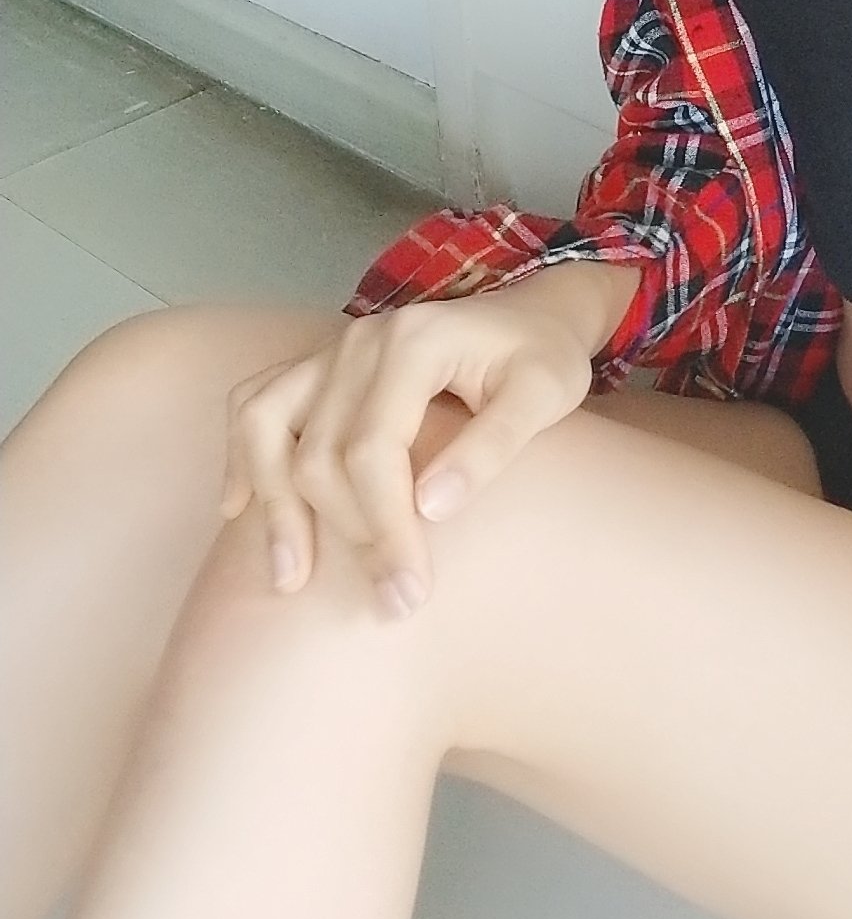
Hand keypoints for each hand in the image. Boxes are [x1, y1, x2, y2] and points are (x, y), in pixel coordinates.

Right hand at [217, 288, 597, 616]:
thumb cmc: (543, 359)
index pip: (374, 448)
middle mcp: (362, 340)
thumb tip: (433, 507)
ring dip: (272, 504)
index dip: (383, 528)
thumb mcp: (547, 394)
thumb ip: (493, 445)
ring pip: (267, 424)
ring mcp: (334, 350)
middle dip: (347, 535)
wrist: (532, 316)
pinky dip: (241, 454)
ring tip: (289, 577)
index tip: (407, 593)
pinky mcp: (320, 367)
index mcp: (417, 341)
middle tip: (389, 602)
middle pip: (321, 450)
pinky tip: (236, 510)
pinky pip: (257, 404)